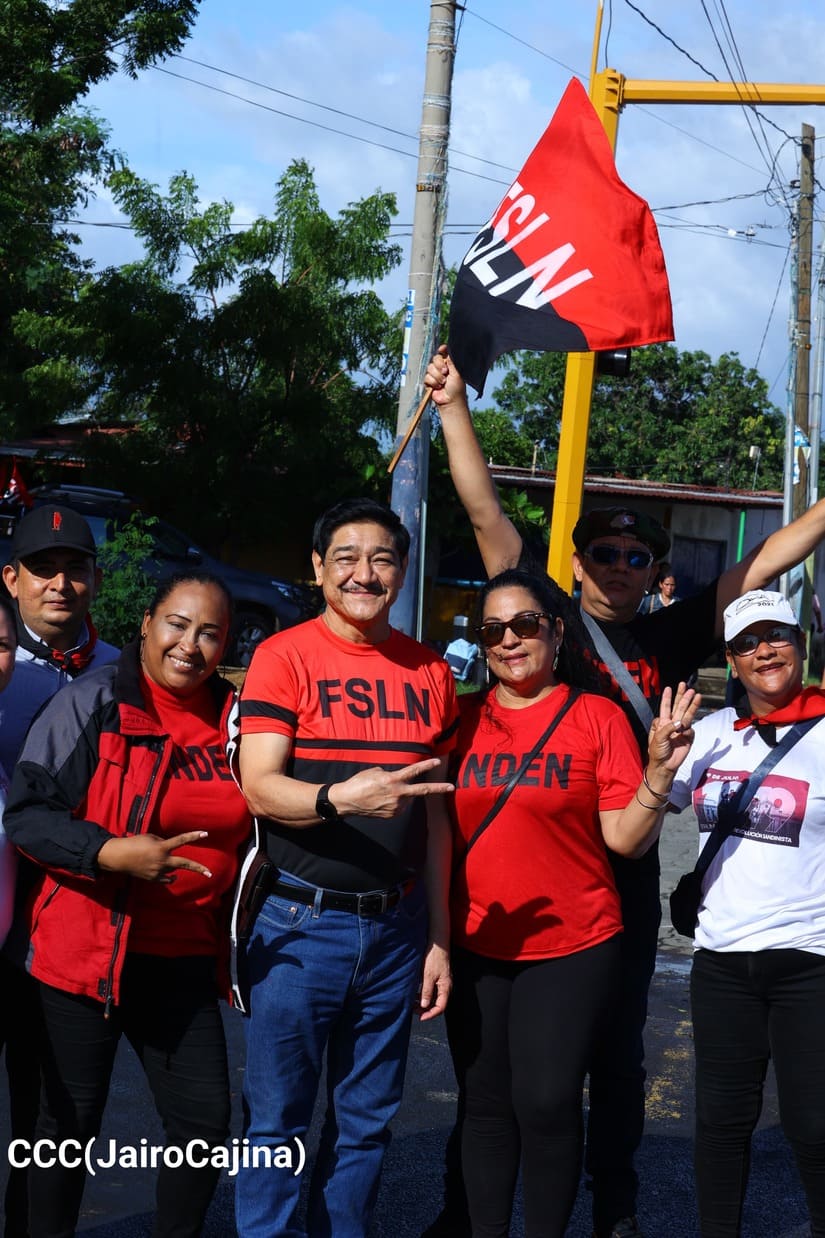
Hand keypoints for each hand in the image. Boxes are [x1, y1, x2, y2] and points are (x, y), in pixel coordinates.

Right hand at [97, 831, 212, 882]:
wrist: (119, 857)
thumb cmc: (135, 843)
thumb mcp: (151, 837)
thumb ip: (164, 842)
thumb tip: (171, 849)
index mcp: (162, 847)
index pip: (181, 840)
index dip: (193, 836)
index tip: (205, 833)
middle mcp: (162, 860)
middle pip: (184, 864)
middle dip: (198, 868)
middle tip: (210, 873)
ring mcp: (158, 871)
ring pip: (173, 869)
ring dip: (172, 864)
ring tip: (160, 859)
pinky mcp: (153, 878)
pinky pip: (166, 878)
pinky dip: (170, 876)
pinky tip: (174, 876)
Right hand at [334, 759, 453, 818]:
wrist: (347, 802)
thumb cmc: (359, 783)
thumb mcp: (375, 772)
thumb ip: (391, 774)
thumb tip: (398, 780)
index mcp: (393, 780)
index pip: (414, 771)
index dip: (426, 765)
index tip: (437, 761)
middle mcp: (397, 794)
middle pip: (422, 790)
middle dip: (439, 788)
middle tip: (452, 787)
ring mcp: (396, 807)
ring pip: (407, 797)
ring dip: (401, 793)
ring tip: (383, 792)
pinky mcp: (392, 815)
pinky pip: (399, 805)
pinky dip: (395, 801)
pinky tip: (381, 800)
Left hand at [418, 942, 450, 1020]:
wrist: (436, 943)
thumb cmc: (434, 957)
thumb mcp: (428, 975)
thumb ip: (427, 991)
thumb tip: (424, 1005)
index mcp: (445, 987)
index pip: (441, 1007)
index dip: (431, 1014)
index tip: (421, 1017)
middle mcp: (445, 987)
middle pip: (437, 1004)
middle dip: (425, 1010)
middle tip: (413, 1010)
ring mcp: (441, 983)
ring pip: (433, 998)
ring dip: (423, 1002)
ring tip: (412, 1002)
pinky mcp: (436, 978)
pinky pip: (431, 991)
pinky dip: (423, 995)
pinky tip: (415, 994)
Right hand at [423, 344, 466, 409]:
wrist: (450, 401)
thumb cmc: (457, 389)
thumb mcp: (457, 373)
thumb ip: (452, 361)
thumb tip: (448, 350)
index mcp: (449, 364)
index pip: (444, 353)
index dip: (442, 350)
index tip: (442, 350)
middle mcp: (442, 368)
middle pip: (435, 359)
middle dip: (439, 365)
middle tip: (446, 372)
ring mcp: (435, 374)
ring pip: (430, 368)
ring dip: (437, 376)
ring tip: (443, 383)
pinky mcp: (429, 382)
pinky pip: (426, 377)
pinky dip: (433, 382)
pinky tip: (438, 387)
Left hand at [646, 683, 700, 785]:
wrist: (664, 765)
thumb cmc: (657, 751)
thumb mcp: (658, 738)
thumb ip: (669, 728)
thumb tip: (681, 722)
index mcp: (662, 722)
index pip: (665, 707)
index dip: (667, 698)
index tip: (668, 688)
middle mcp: (672, 724)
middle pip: (678, 707)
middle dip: (682, 697)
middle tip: (686, 686)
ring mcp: (681, 730)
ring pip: (687, 714)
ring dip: (691, 705)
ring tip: (696, 695)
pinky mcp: (688, 737)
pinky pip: (690, 729)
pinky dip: (687, 730)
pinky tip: (683, 732)